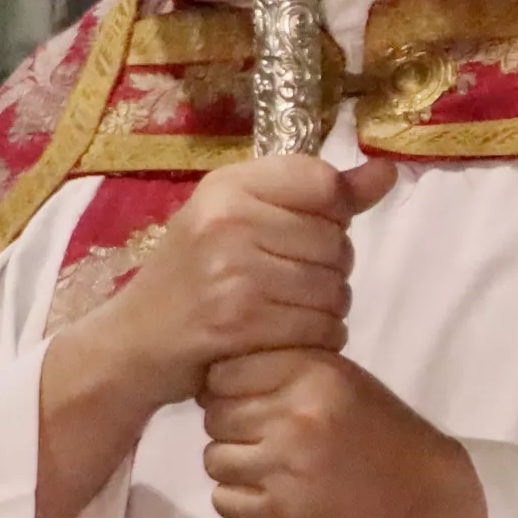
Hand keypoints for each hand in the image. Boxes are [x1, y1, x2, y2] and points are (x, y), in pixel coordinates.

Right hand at [70, 156, 398, 404]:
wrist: (131, 344)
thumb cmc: (192, 279)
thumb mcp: (241, 222)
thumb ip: (317, 195)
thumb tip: (386, 172)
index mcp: (227, 185)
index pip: (323, 182)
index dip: (334, 215)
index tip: (308, 236)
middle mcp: (228, 219)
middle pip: (336, 241)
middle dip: (330, 270)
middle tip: (290, 286)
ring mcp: (231, 271)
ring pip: (334, 288)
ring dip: (327, 311)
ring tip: (289, 313)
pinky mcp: (238, 322)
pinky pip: (320, 328)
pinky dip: (318, 341)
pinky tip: (289, 339)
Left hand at [197, 351, 489, 517]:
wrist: (438, 506)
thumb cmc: (395, 442)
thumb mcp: (349, 386)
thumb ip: (294, 373)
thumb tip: (223, 378)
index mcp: (315, 371)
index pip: (227, 370)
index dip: (227, 389)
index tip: (246, 404)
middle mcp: (297, 412)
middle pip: (216, 414)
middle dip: (231, 430)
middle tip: (260, 443)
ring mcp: (288, 463)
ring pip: (214, 458)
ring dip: (234, 468)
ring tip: (267, 473)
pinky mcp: (284, 510)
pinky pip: (225, 499)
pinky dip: (241, 503)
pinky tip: (270, 499)